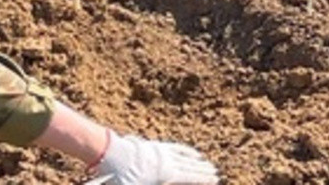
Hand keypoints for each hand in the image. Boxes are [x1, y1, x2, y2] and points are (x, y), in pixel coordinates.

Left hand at [88, 133, 218, 184]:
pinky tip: (192, 153)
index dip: (203, 179)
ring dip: (197, 161)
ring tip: (207, 164)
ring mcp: (163, 153)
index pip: (190, 177)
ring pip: (185, 157)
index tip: (215, 178)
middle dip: (203, 171)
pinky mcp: (156, 146)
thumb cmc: (124, 179)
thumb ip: (162, 184)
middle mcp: (168, 162)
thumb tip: (175, 179)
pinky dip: (187, 151)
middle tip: (215, 173)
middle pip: (190, 167)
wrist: (112, 156)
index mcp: (167, 174)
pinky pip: (176, 148)